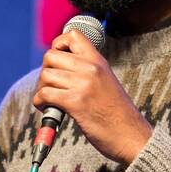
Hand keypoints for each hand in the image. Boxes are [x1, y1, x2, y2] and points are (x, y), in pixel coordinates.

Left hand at [33, 28, 152, 167]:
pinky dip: (40, 102)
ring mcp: (83, 84)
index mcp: (99, 62)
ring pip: (45, 75)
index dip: (58, 44)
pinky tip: (47, 108)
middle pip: (51, 56)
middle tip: (51, 85)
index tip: (58, 61)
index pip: (73, 35)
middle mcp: (91, 69)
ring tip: (49, 100)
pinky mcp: (75, 102)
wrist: (131, 136)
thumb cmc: (117, 115)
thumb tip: (61, 69)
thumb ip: (88, 72)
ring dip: (41, 88)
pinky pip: (45, 94)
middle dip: (45, 71)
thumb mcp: (107, 82)